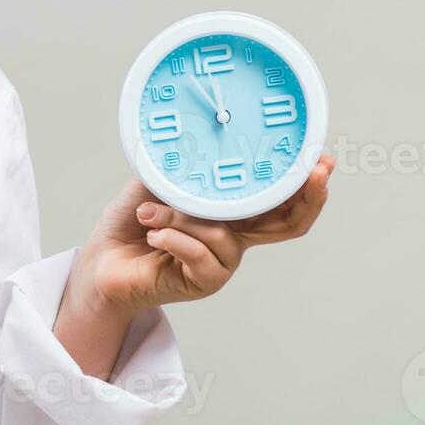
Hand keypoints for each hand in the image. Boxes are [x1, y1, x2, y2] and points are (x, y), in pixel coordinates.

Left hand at [68, 154, 335, 316]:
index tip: (322, 159)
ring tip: (150, 215)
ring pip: (223, 233)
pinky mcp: (202, 283)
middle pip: (288, 224)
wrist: (102, 262)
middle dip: (307, 196)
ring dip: (180, 219)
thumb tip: (202, 141)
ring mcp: (222, 263)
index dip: (305, 183)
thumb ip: (186, 167)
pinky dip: (170, 239)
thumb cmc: (133, 221)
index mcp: (229, 213)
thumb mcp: (160, 182)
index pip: (278, 200)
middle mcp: (234, 239)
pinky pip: (199, 255)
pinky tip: (152, 236)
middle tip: (316, 173)